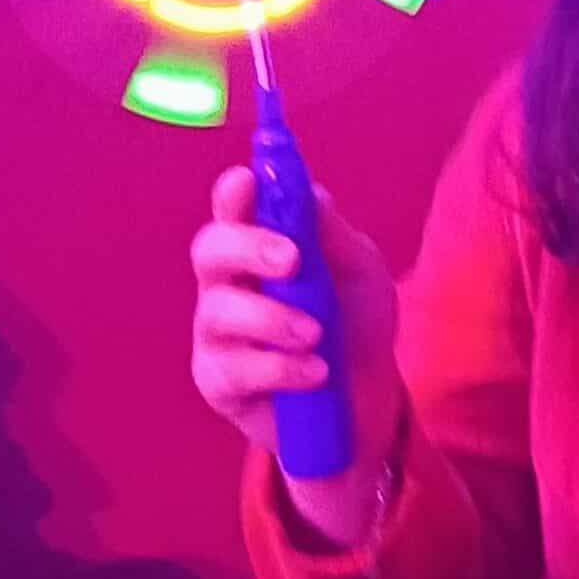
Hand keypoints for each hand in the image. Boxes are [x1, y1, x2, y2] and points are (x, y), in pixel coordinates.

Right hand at [191, 167, 401, 546]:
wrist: (368, 398)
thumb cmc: (357, 322)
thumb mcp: (362, 274)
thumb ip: (333, 236)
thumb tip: (309, 193)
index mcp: (260, 246)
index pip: (235, 210)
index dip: (234, 194)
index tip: (248, 181)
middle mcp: (228, 283)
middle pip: (209, 250)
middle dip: (247, 248)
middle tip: (292, 261)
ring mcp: (217, 334)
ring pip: (218, 311)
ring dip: (272, 318)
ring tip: (317, 334)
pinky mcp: (219, 382)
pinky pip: (235, 368)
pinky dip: (280, 367)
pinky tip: (315, 372)